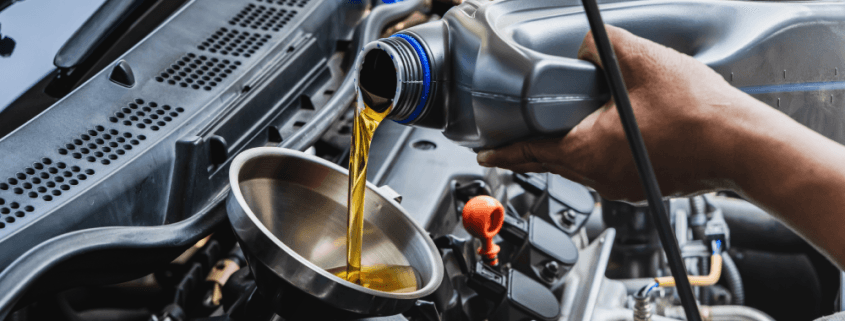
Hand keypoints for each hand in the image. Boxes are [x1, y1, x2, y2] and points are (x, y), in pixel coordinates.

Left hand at [476, 25, 769, 201]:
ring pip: (581, 165)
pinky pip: (608, 167)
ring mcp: (623, 185)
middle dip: (529, 149)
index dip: (502, 151)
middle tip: (512, 139)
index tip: (484, 153)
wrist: (744, 146)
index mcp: (587, 152)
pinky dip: (597, 150)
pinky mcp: (643, 185)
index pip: (529, 153)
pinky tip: (609, 130)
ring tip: (561, 126)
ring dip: (567, 147)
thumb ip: (601, 47)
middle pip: (551, 161)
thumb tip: (584, 47)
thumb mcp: (639, 60)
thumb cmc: (697, 114)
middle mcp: (600, 176)